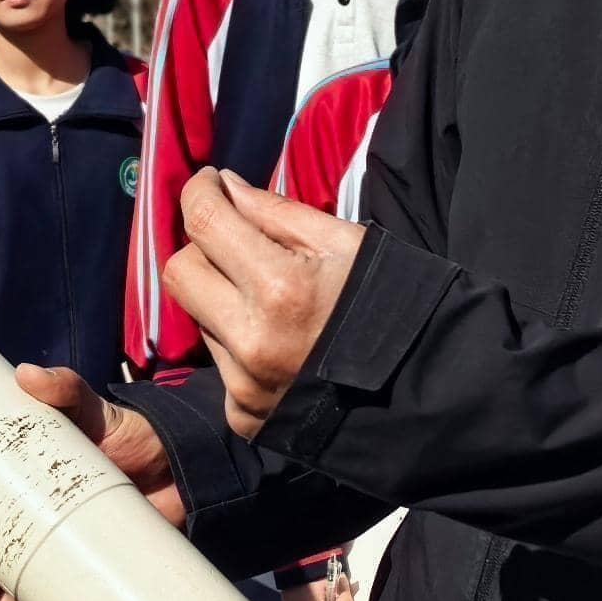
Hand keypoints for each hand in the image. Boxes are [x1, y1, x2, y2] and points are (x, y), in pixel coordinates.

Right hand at [0, 363, 183, 600]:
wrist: (179, 470)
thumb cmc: (125, 432)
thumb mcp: (89, 406)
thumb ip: (63, 387)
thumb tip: (26, 374)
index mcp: (6, 460)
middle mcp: (15, 498)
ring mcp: (38, 531)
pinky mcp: (66, 560)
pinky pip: (30, 587)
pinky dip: (14, 599)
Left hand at [165, 170, 365, 435]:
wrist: (421, 390)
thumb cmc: (391, 304)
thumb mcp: (346, 244)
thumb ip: (276, 213)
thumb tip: (224, 187)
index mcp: (280, 288)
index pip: (203, 224)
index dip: (199, 192)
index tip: (210, 184)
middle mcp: (251, 341)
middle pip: (180, 272)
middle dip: (202, 247)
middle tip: (236, 243)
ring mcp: (243, 386)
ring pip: (199, 318)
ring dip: (222, 298)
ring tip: (271, 302)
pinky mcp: (242, 417)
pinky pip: (219, 363)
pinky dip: (237, 345)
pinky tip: (278, 346)